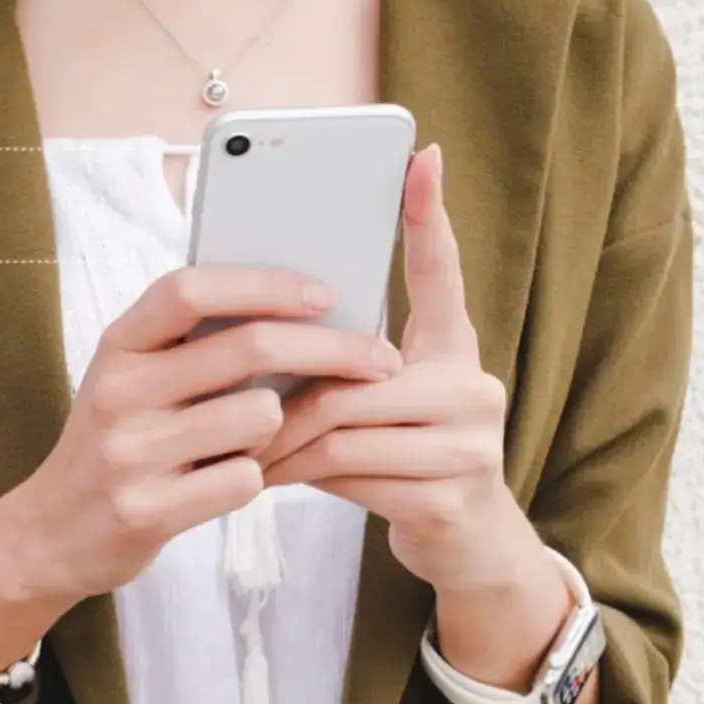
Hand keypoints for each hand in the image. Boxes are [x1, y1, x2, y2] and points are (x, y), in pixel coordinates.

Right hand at [0, 264, 400, 703]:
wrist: (49, 534)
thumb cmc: (114, 444)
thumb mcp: (130, 380)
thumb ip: (189, 345)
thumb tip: (298, 304)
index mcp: (117, 346)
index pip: (191, 290)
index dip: (264, 285)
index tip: (325, 293)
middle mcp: (117, 392)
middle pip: (249, 348)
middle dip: (331, 350)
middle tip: (380, 359)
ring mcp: (130, 453)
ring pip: (259, 418)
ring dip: (281, 430)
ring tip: (254, 442)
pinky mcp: (147, 510)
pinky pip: (245, 481)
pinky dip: (253, 480)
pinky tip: (227, 482)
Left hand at [259, 145, 543, 593]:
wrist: (464, 546)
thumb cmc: (399, 461)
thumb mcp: (377, 406)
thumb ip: (340, 368)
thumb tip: (257, 328)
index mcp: (455, 350)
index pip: (442, 274)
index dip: (430, 216)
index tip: (419, 157)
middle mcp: (474, 385)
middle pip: (353, 370)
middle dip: (283, 395)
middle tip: (229, 405)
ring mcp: (470, 443)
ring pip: (342, 426)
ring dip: (279, 441)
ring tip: (243, 449)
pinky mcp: (450, 497)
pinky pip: (348, 474)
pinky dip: (295, 477)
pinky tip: (268, 479)